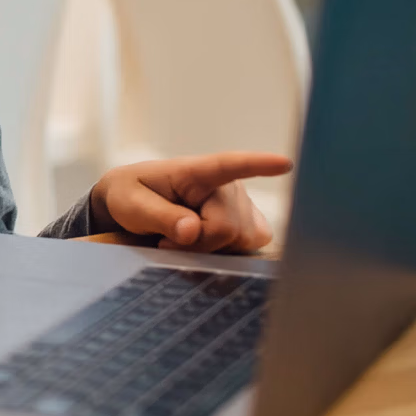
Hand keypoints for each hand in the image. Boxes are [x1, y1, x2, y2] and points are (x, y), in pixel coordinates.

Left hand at [89, 152, 292, 252]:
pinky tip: (208, 244)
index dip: (258, 165)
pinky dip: (230, 251)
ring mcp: (242, 203)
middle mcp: (228, 184)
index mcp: (196, 171)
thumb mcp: (132, 205)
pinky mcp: (249, 221)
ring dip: (212, 248)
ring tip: (184, 237)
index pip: (230, 165)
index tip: (284, 163)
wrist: (134, 202)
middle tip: (168, 240)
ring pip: (241, 240)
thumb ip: (160, 216)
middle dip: (199, 243)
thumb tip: (192, 230)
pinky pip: (252, 245)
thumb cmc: (131, 197)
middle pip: (228, 228)